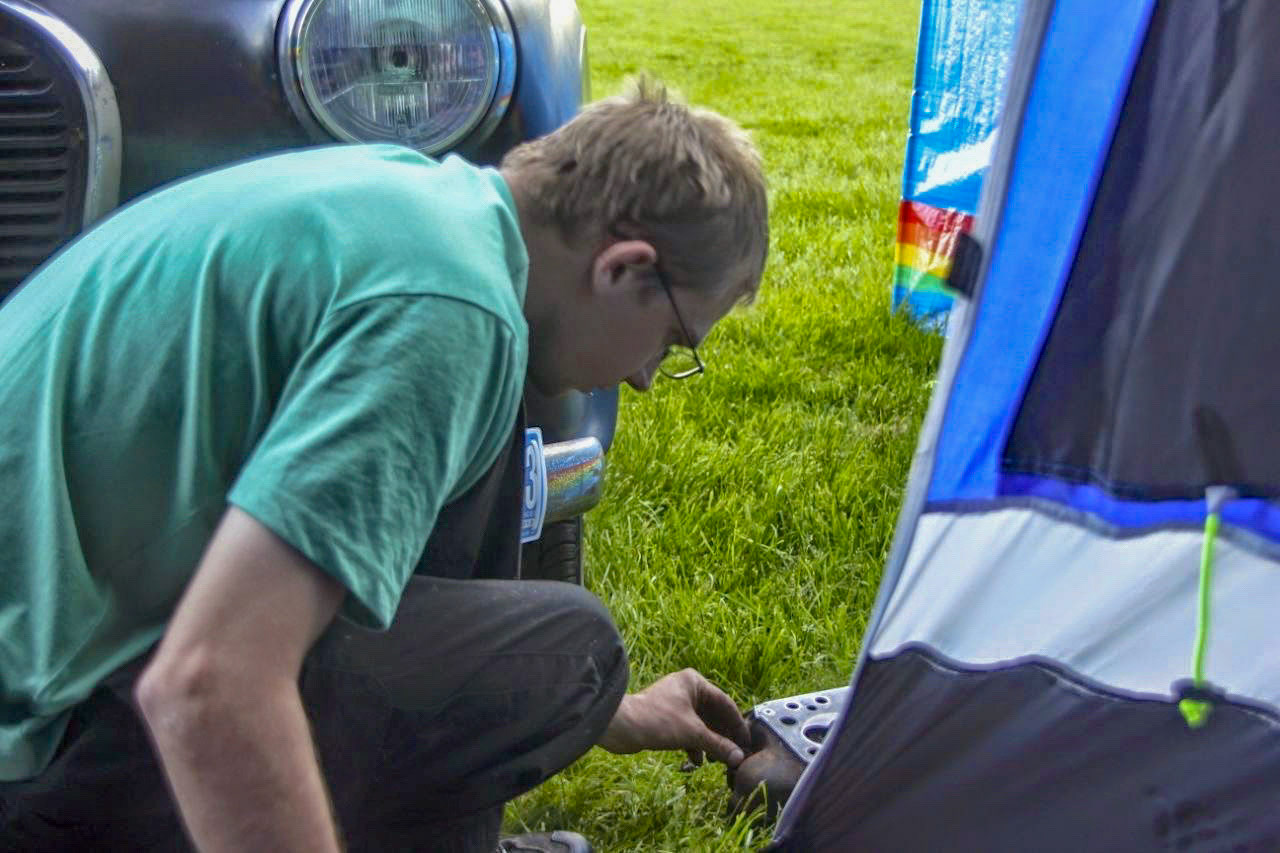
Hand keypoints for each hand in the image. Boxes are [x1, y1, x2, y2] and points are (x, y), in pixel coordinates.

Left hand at [597, 668, 750, 768]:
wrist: (621, 726)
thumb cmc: (658, 721)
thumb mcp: (692, 734)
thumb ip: (718, 745)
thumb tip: (738, 757)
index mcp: (695, 682)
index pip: (725, 703)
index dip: (737, 725)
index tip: (746, 743)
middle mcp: (686, 688)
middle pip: (713, 714)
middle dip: (722, 736)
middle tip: (734, 755)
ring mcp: (675, 702)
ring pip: (700, 723)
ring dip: (708, 742)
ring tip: (716, 760)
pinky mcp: (665, 716)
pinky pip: (687, 729)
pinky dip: (693, 743)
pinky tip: (697, 760)